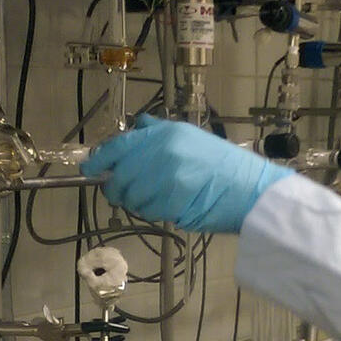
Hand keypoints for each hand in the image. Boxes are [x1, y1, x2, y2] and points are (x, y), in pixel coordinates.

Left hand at [81, 114, 292, 233]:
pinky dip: (153, 213)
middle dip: (116, 189)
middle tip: (124, 194)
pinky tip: (169, 207)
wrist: (251, 190)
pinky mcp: (171, 200)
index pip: (119, 145)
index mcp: (165, 133)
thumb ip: (159, 132)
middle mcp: (162, 150)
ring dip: (137, 203)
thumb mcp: (191, 137)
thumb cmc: (223, 166)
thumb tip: (134, 127)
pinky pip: (147, 211)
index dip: (99, 159)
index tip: (89, 169)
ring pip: (131, 196)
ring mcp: (166, 176)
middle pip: (119, 175)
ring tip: (157, 200)